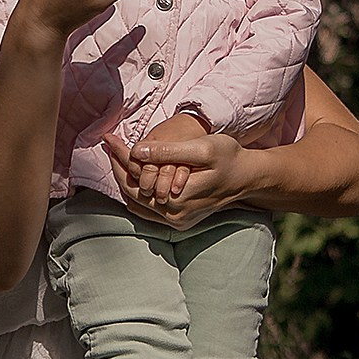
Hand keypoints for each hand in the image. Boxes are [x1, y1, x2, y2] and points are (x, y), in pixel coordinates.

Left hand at [103, 127, 255, 228]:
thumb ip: (168, 151)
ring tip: (117, 155)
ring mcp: (176, 221)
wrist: (248, 177)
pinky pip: (147, 208)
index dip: (120, 155)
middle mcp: (173, 216)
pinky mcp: (178, 220)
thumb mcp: (202, 148)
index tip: (109, 137)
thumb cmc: (230, 158)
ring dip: (125, 178)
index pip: (135, 177)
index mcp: (176, 199)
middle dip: (118, 166)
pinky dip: (137, 190)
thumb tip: (137, 151)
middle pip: (132, 192)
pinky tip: (134, 173)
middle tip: (109, 143)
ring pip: (137, 201)